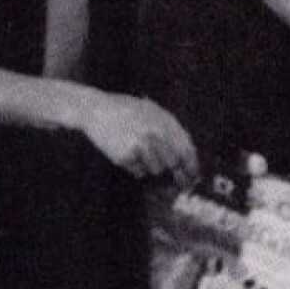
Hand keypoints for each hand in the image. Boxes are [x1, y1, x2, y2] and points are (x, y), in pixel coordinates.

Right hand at [83, 93, 198, 183]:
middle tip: (174, 178)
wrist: (96, 110)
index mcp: (164, 121)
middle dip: (174, 171)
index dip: (192, 166)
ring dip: (151, 166)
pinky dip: (136, 168)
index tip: (193, 176)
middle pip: (173, 163)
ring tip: (140, 151)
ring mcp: (139, 146)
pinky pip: (139, 172)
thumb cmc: (127, 110)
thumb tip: (190, 154)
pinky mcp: (124, 157)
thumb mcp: (154, 111)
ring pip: (156, 170)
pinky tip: (128, 152)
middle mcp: (154, 134)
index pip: (186, 149)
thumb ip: (172, 129)